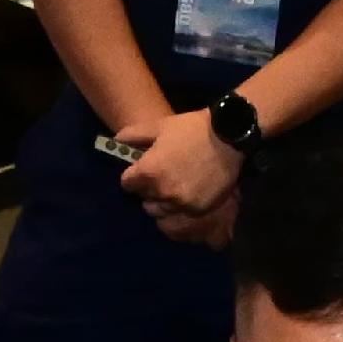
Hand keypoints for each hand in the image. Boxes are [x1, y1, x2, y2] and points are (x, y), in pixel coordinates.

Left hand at [120, 111, 242, 247]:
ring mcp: (181, 204)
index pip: (126, 184)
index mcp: (149, 172)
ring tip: (176, 187)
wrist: (228, 136)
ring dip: (164, 201)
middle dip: (149, 190)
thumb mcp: (159, 126)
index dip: (133, 176)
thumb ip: (132, 135)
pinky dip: (182, 206)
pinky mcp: (197, 210)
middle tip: (162, 176)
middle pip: (144, 200)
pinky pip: (181, 215)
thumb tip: (115, 141)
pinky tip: (190, 191)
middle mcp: (162, 192)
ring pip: (161, 211)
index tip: (143, 170)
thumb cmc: (191, 129)